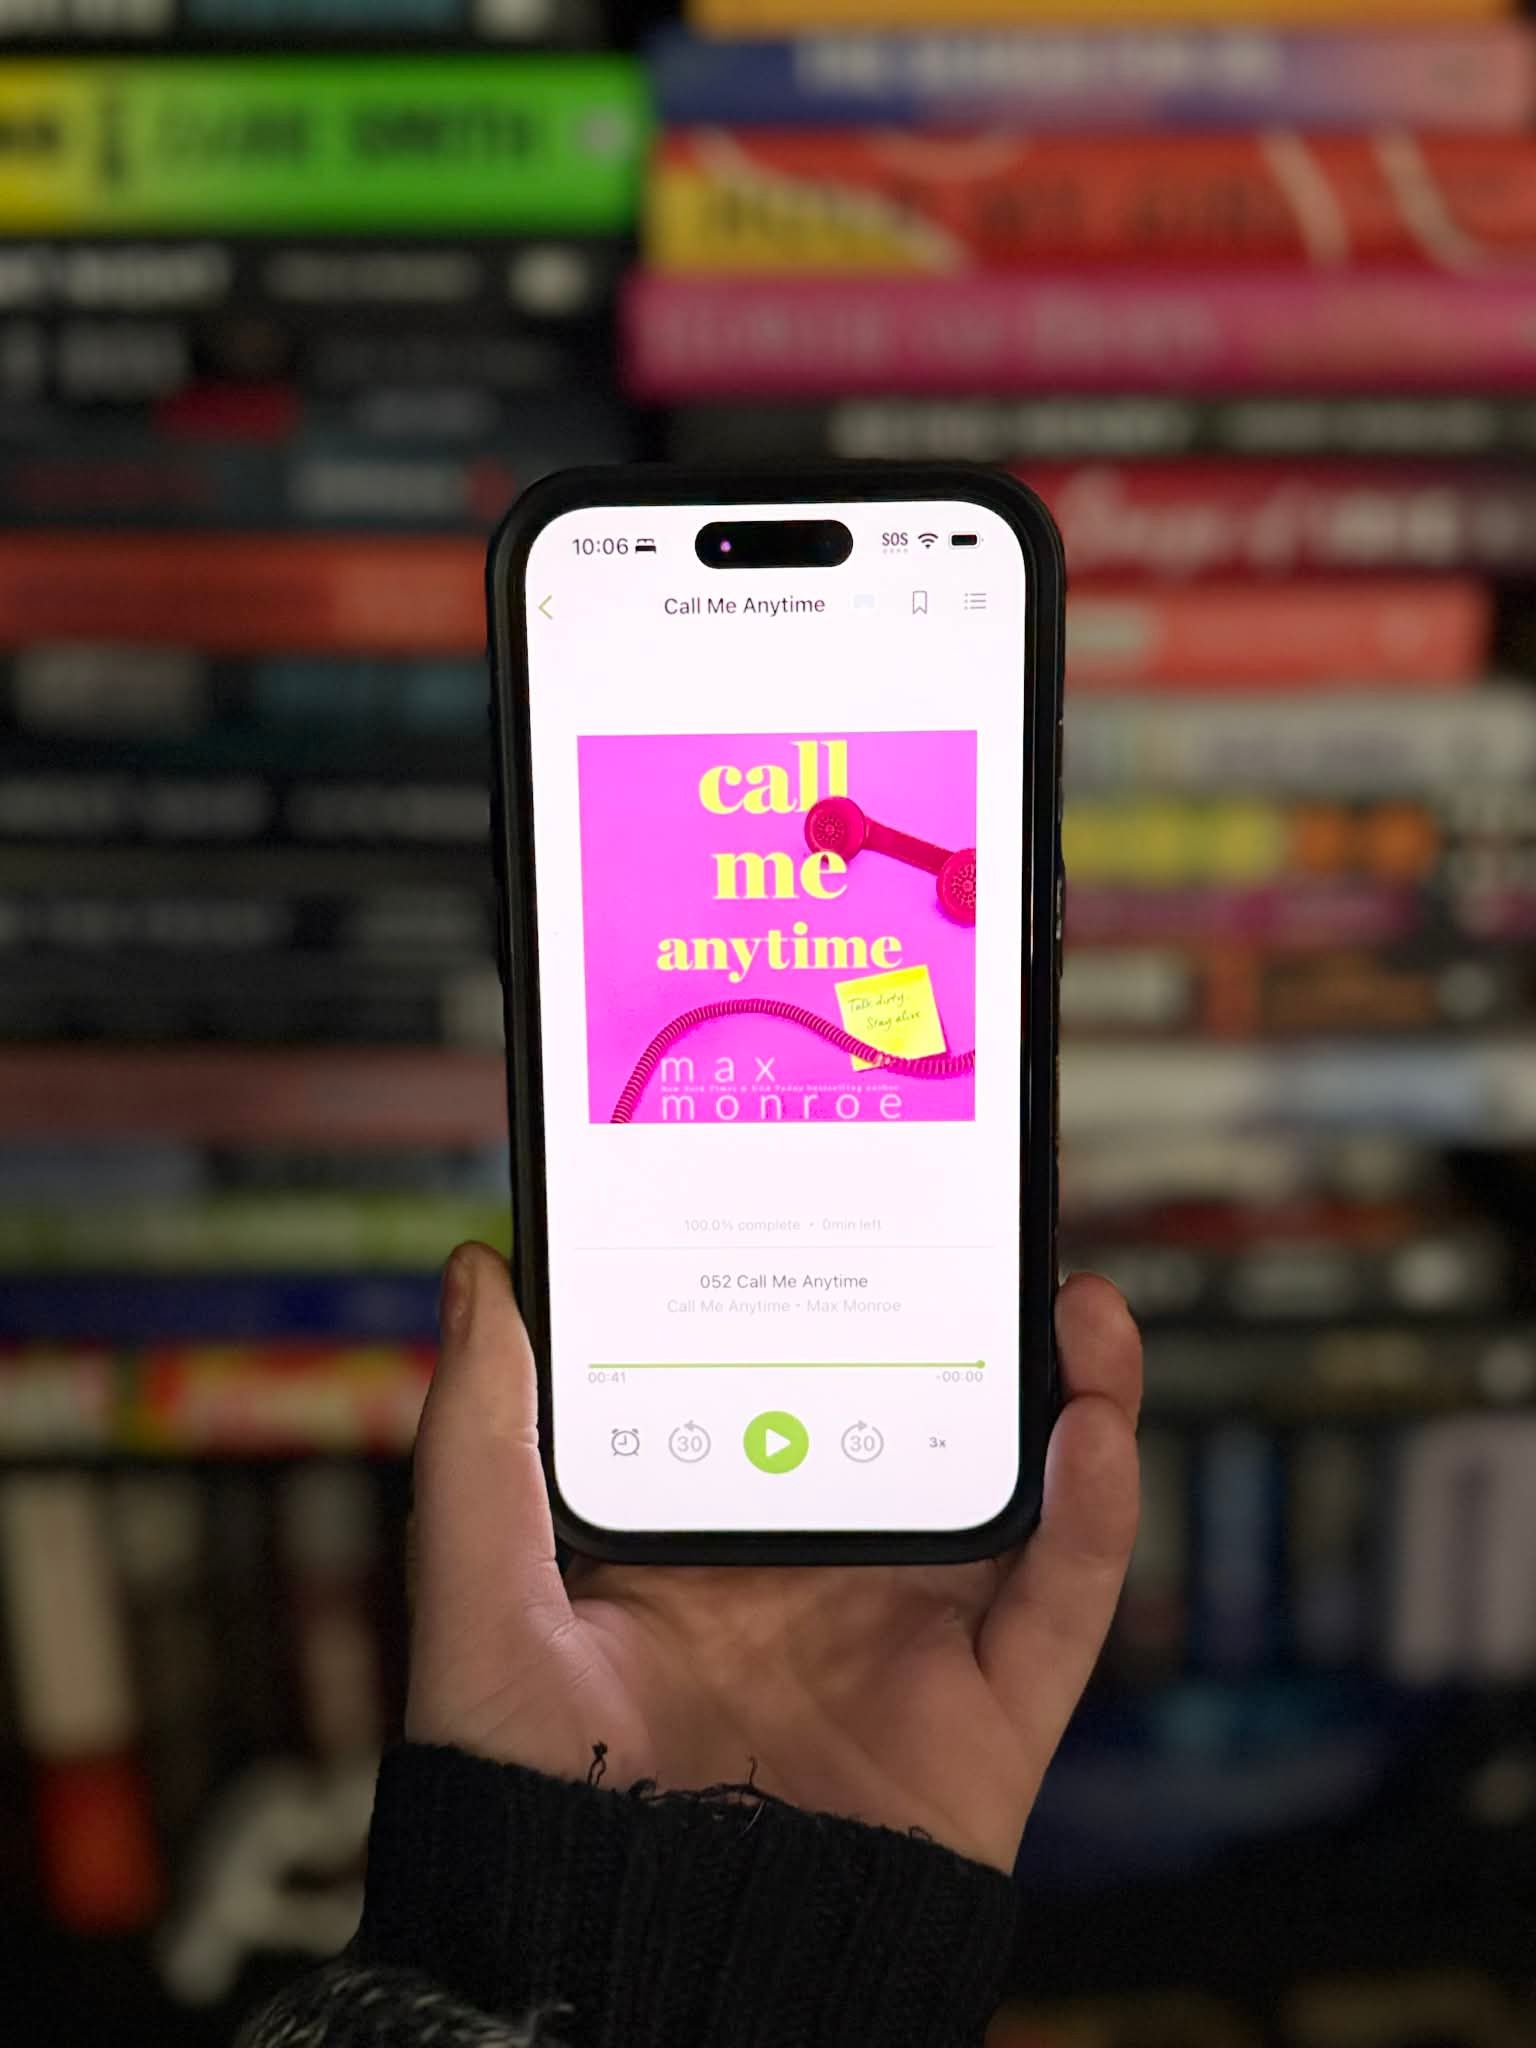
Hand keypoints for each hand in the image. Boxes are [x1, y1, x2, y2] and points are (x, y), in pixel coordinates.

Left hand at [406, 1245, 1140, 1873]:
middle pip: (931, 1418)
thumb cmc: (527, 1789)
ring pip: (1026, 1492)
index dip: (840, 1295)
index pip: (800, 1384)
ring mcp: (913, 1638)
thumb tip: (481, 1275)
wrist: (613, 1963)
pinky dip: (1098, 1513)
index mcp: (725, 1529)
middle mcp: (828, 1569)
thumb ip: (483, 1434)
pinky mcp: (987, 1712)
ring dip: (1067, 1389)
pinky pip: (1066, 1600)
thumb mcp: (484, 1585)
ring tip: (1069, 1298)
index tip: (853, 1198)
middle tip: (987, 1223)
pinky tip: (1088, 1425)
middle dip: (975, 1323)